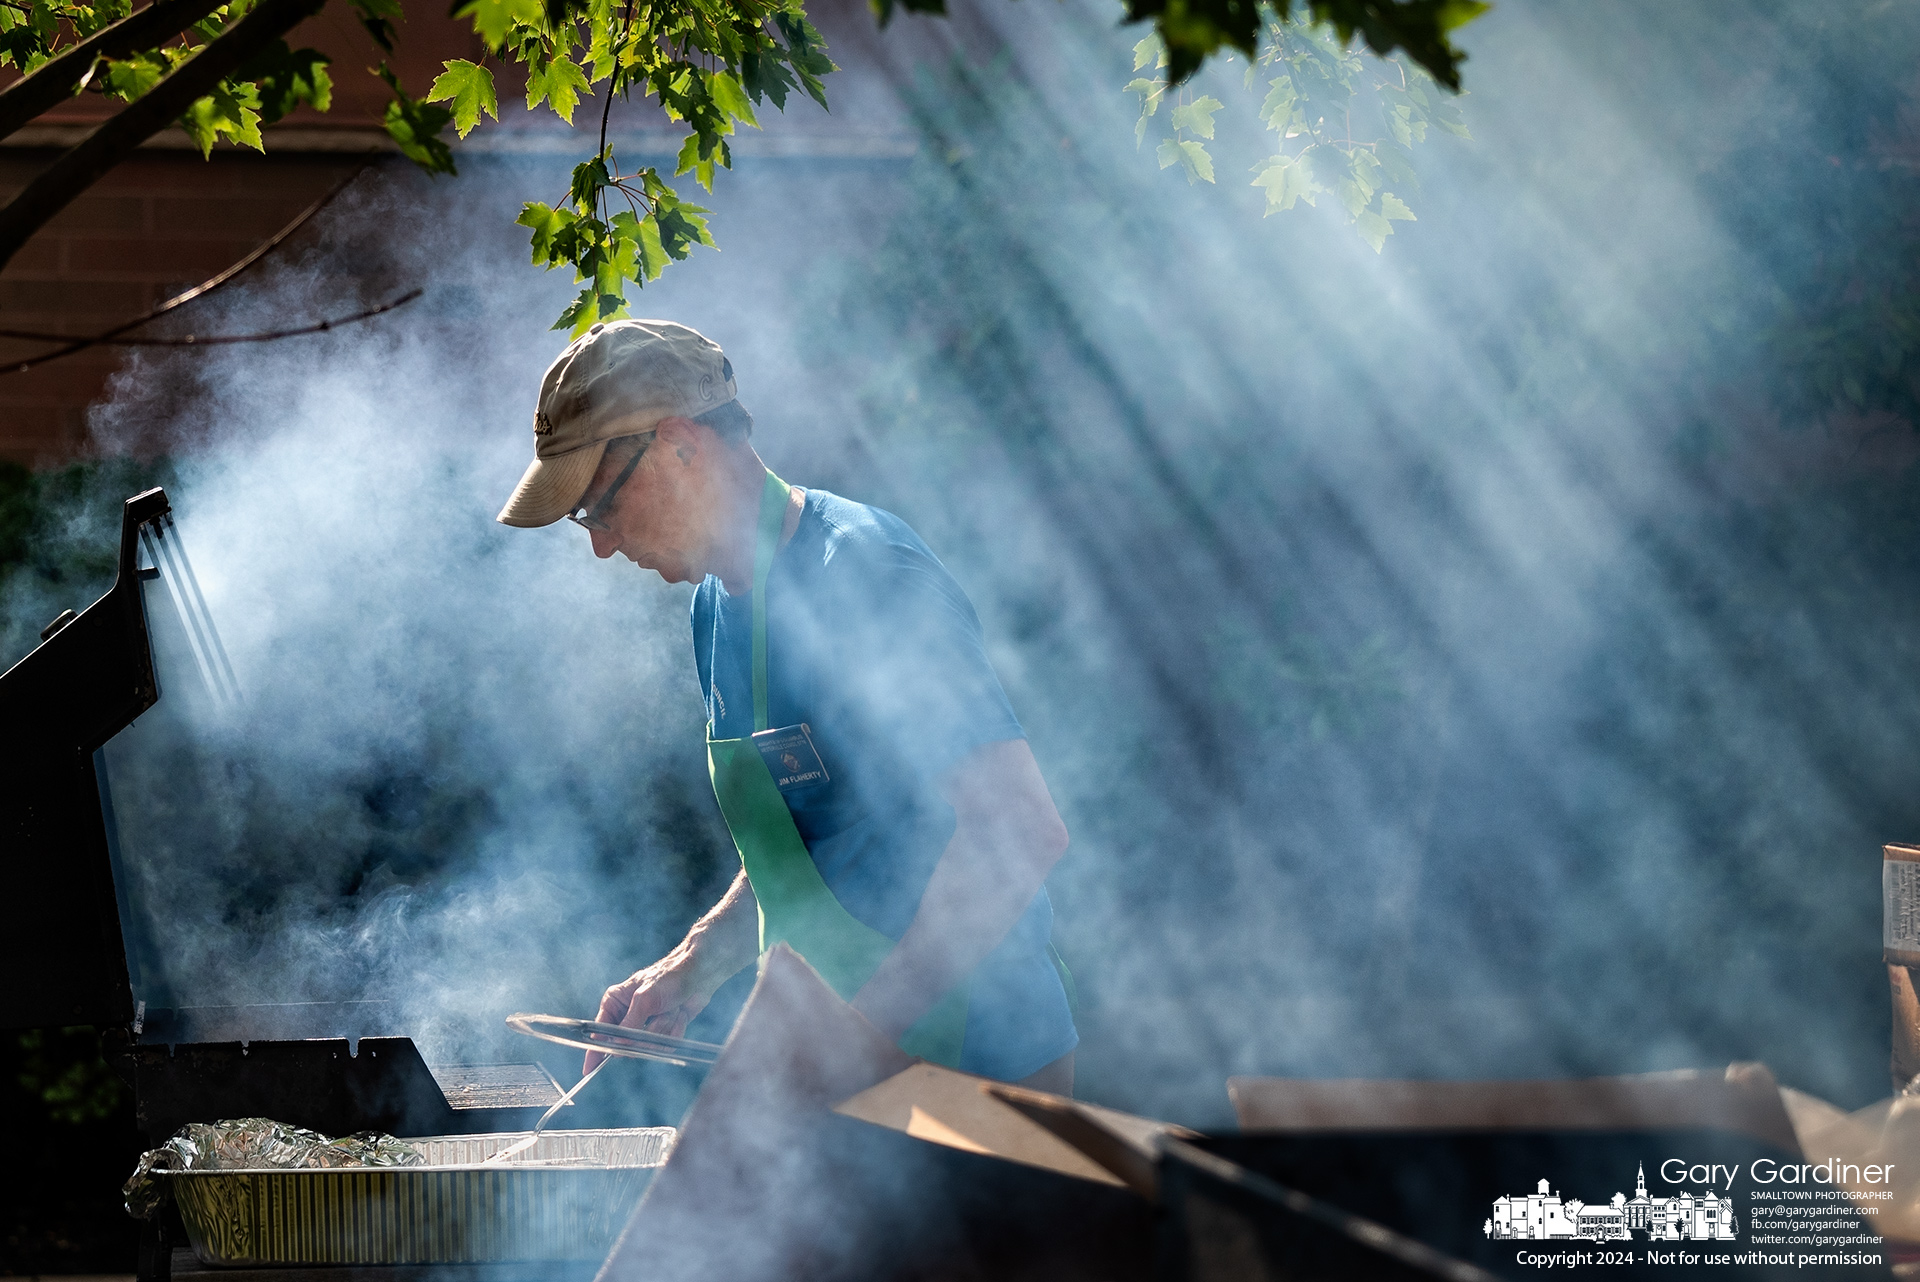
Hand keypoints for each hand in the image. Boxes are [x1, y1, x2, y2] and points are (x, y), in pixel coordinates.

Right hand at [586, 955, 712, 1073]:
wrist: (700, 974)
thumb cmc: (670, 976)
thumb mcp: (645, 998)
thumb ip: (630, 1024)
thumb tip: (618, 1046)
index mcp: (616, 1002)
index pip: (599, 1030)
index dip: (595, 1050)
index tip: (589, 1068)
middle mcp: (628, 1014)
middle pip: (628, 1043)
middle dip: (646, 1034)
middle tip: (658, 1015)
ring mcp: (646, 1024)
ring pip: (650, 1044)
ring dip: (665, 1027)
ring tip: (672, 1008)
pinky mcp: (664, 1030)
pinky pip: (666, 1043)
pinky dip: (676, 1030)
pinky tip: (680, 1014)